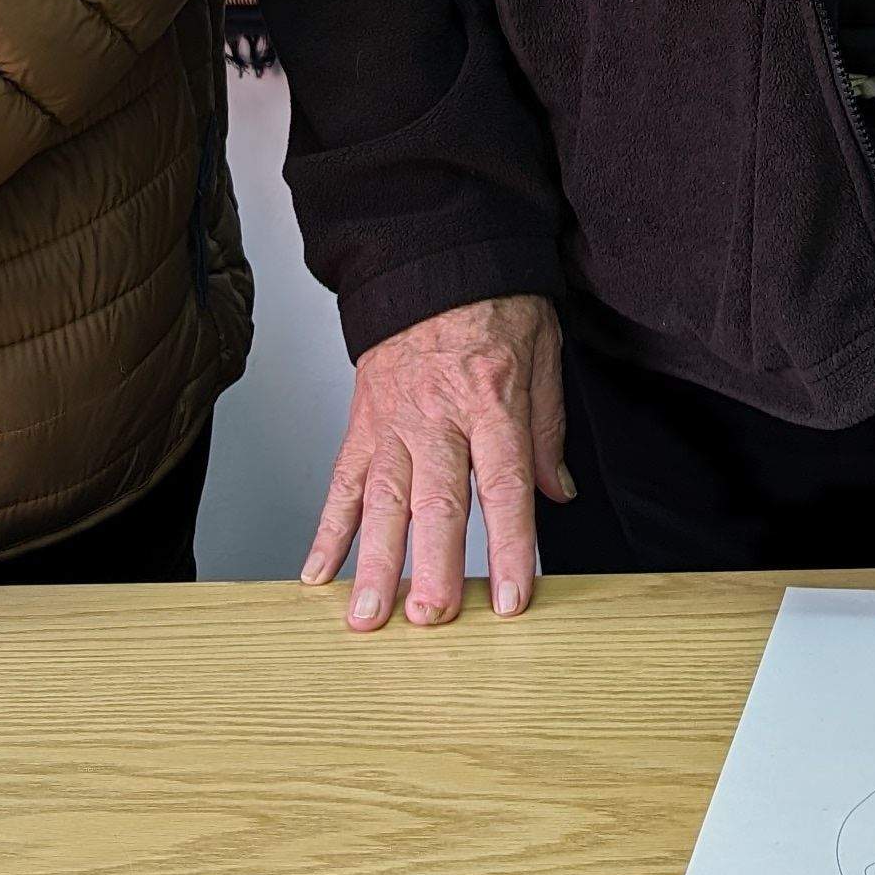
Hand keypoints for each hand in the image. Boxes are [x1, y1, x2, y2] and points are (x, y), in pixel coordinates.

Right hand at [302, 294, 573, 629]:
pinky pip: (343, 482)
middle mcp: (439, 418)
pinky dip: (328, 530)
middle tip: (431, 617)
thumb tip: (556, 495)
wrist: (431, 257)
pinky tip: (318, 574)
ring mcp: (394, 423)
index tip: (515, 598)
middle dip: (434, 566)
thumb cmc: (492, 304)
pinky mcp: (362, 423)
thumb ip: (547, 427)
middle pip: (438, 502)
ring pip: (384, 501)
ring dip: (374, 563)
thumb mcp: (542, 351)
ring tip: (368, 616)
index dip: (512, 546)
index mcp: (491, 402)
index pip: (505, 487)